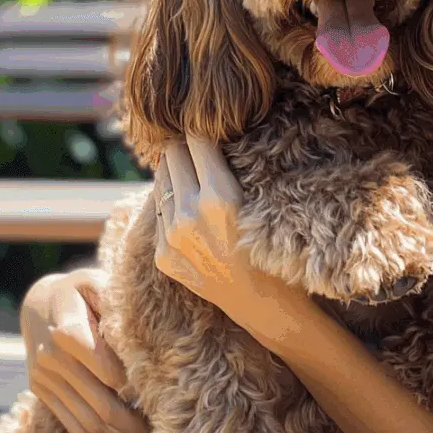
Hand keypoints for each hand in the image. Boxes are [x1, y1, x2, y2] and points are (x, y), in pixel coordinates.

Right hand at [21, 266, 148, 432]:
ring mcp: (44, 378)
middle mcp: (51, 357)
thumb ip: (114, 303)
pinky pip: (69, 423)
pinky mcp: (42, 392)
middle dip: (129, 419)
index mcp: (67, 327)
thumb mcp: (96, 283)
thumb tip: (139, 332)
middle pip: (96, 399)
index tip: (155, 387)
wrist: (40, 303)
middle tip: (157, 427)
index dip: (129, 379)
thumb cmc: (80, 290)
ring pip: (83, 419)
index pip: (102, 364)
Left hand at [153, 136, 315, 347]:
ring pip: (161, 183)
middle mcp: (189, 214)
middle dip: (183, 148)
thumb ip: (227, 171)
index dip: (202, 131)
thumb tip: (203, 139)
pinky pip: (159, 214)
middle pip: (171, 156)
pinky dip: (171, 205)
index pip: (195, 140)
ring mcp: (171, 238)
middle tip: (196, 148)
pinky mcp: (163, 257)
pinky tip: (191, 211)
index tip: (208, 127)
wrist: (264, 304)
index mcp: (218, 196)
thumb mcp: (259, 200)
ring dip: (174, 175)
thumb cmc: (272, 246)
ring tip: (192, 176)